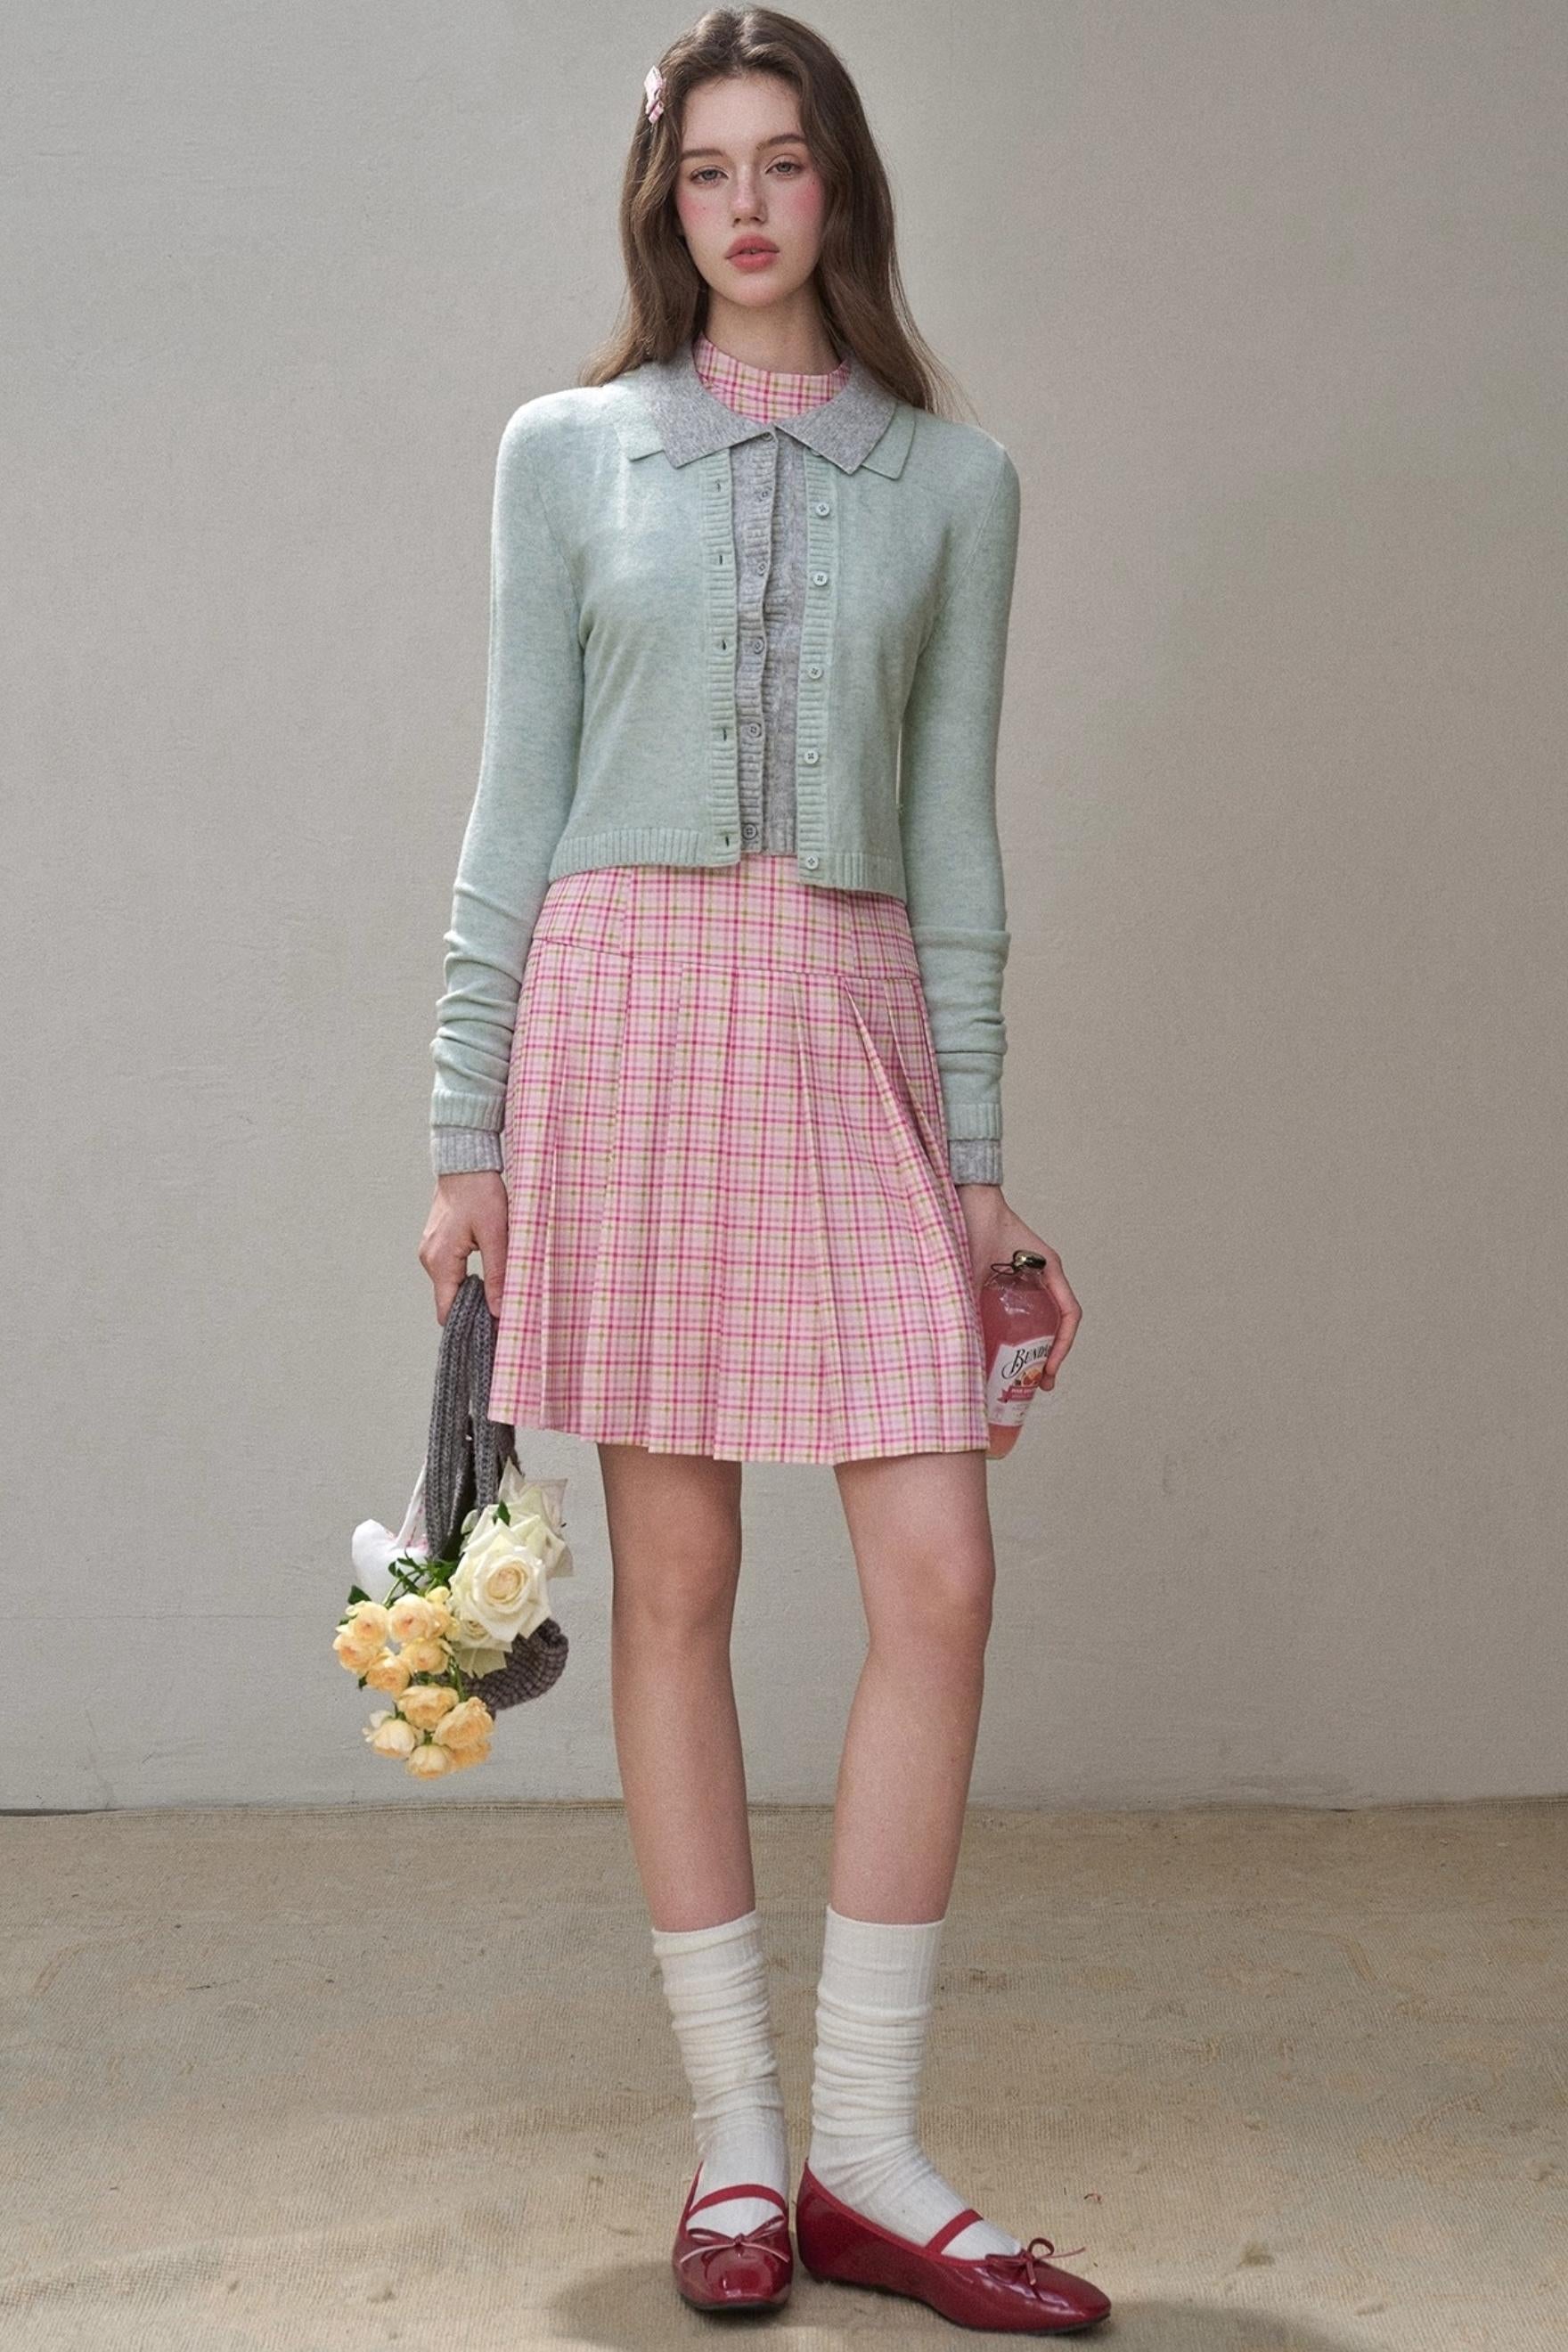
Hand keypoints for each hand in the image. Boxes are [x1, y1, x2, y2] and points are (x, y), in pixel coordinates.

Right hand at [419, 1171, 508, 1324]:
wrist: (466, 1163)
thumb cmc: (480, 1193)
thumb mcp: (496, 1235)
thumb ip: (497, 1274)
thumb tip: (498, 1309)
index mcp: (440, 1261)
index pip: (446, 1311)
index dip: (467, 1324)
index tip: (492, 1330)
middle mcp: (429, 1258)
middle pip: (448, 1300)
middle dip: (472, 1310)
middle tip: (502, 1313)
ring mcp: (430, 1250)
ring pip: (451, 1285)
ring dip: (472, 1292)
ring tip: (498, 1292)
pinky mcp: (437, 1242)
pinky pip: (450, 1271)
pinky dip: (467, 1278)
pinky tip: (487, 1273)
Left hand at [954, 1185, 1080, 1388]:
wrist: (961, 1197)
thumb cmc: (973, 1222)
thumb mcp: (975, 1266)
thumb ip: (969, 1298)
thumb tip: (961, 1343)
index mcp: (1048, 1269)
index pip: (1069, 1313)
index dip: (1062, 1345)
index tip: (1046, 1370)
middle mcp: (1042, 1276)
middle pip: (1056, 1322)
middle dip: (1050, 1356)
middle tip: (1036, 1384)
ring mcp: (1025, 1279)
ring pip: (1038, 1319)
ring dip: (1033, 1347)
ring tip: (1019, 1377)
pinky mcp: (1007, 1281)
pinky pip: (1018, 1312)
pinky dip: (1014, 1332)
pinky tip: (996, 1350)